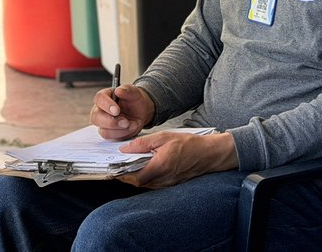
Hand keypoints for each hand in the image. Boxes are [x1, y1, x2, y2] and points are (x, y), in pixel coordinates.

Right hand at [90, 83, 155, 140]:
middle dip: (111, 122)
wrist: (141, 111)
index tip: (117, 110)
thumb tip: (119, 90)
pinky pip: (111, 138)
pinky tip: (130, 128)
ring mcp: (103, 124)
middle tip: (125, 122)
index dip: (106, 105)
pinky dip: (122, 135)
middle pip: (95, 117)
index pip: (99, 99)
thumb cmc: (134, 100)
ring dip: (118, 130)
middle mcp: (100, 110)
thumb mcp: (134, 92)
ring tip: (131, 125)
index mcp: (104, 96)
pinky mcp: (110, 134)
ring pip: (103, 131)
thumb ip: (127, 90)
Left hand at [117, 131, 237, 188]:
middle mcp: (164, 179)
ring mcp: (169, 183)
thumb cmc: (188, 144)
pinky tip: (143, 167)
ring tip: (128, 166)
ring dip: (136, 177)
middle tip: (118, 167)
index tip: (113, 170)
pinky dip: (146, 177)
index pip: (136, 178)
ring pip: (146, 184)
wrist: (208, 154)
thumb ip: (142, 143)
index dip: (123, 176)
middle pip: (139, 183)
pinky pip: (155, 184)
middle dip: (127, 176)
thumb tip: (125, 149)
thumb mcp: (163, 137)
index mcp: (160, 167)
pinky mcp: (172, 183)